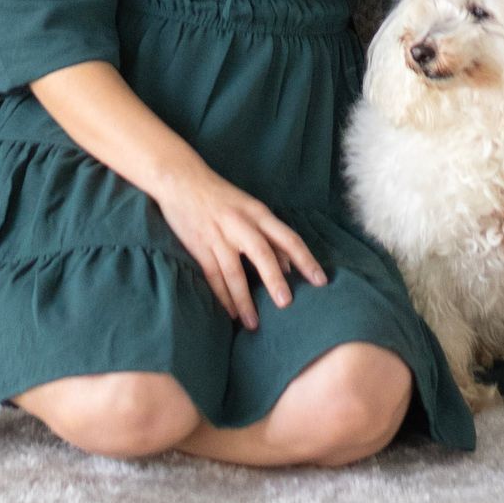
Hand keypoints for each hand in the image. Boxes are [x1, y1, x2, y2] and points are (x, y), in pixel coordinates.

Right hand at [153, 161, 328, 330]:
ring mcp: (218, 235)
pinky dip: (223, 297)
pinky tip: (231, 314)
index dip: (306, 259)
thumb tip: (290, 266)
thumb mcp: (250, 208)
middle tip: (286, 304)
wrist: (182, 178)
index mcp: (258, 213)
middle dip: (275, 280)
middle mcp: (240, 223)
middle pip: (262, 253)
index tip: (321, 281)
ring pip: (234, 272)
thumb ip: (269, 235)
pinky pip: (213, 276)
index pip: (288, 238)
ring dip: (244, 300)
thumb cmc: (221, 196)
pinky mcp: (199, 246)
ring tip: (253, 324)